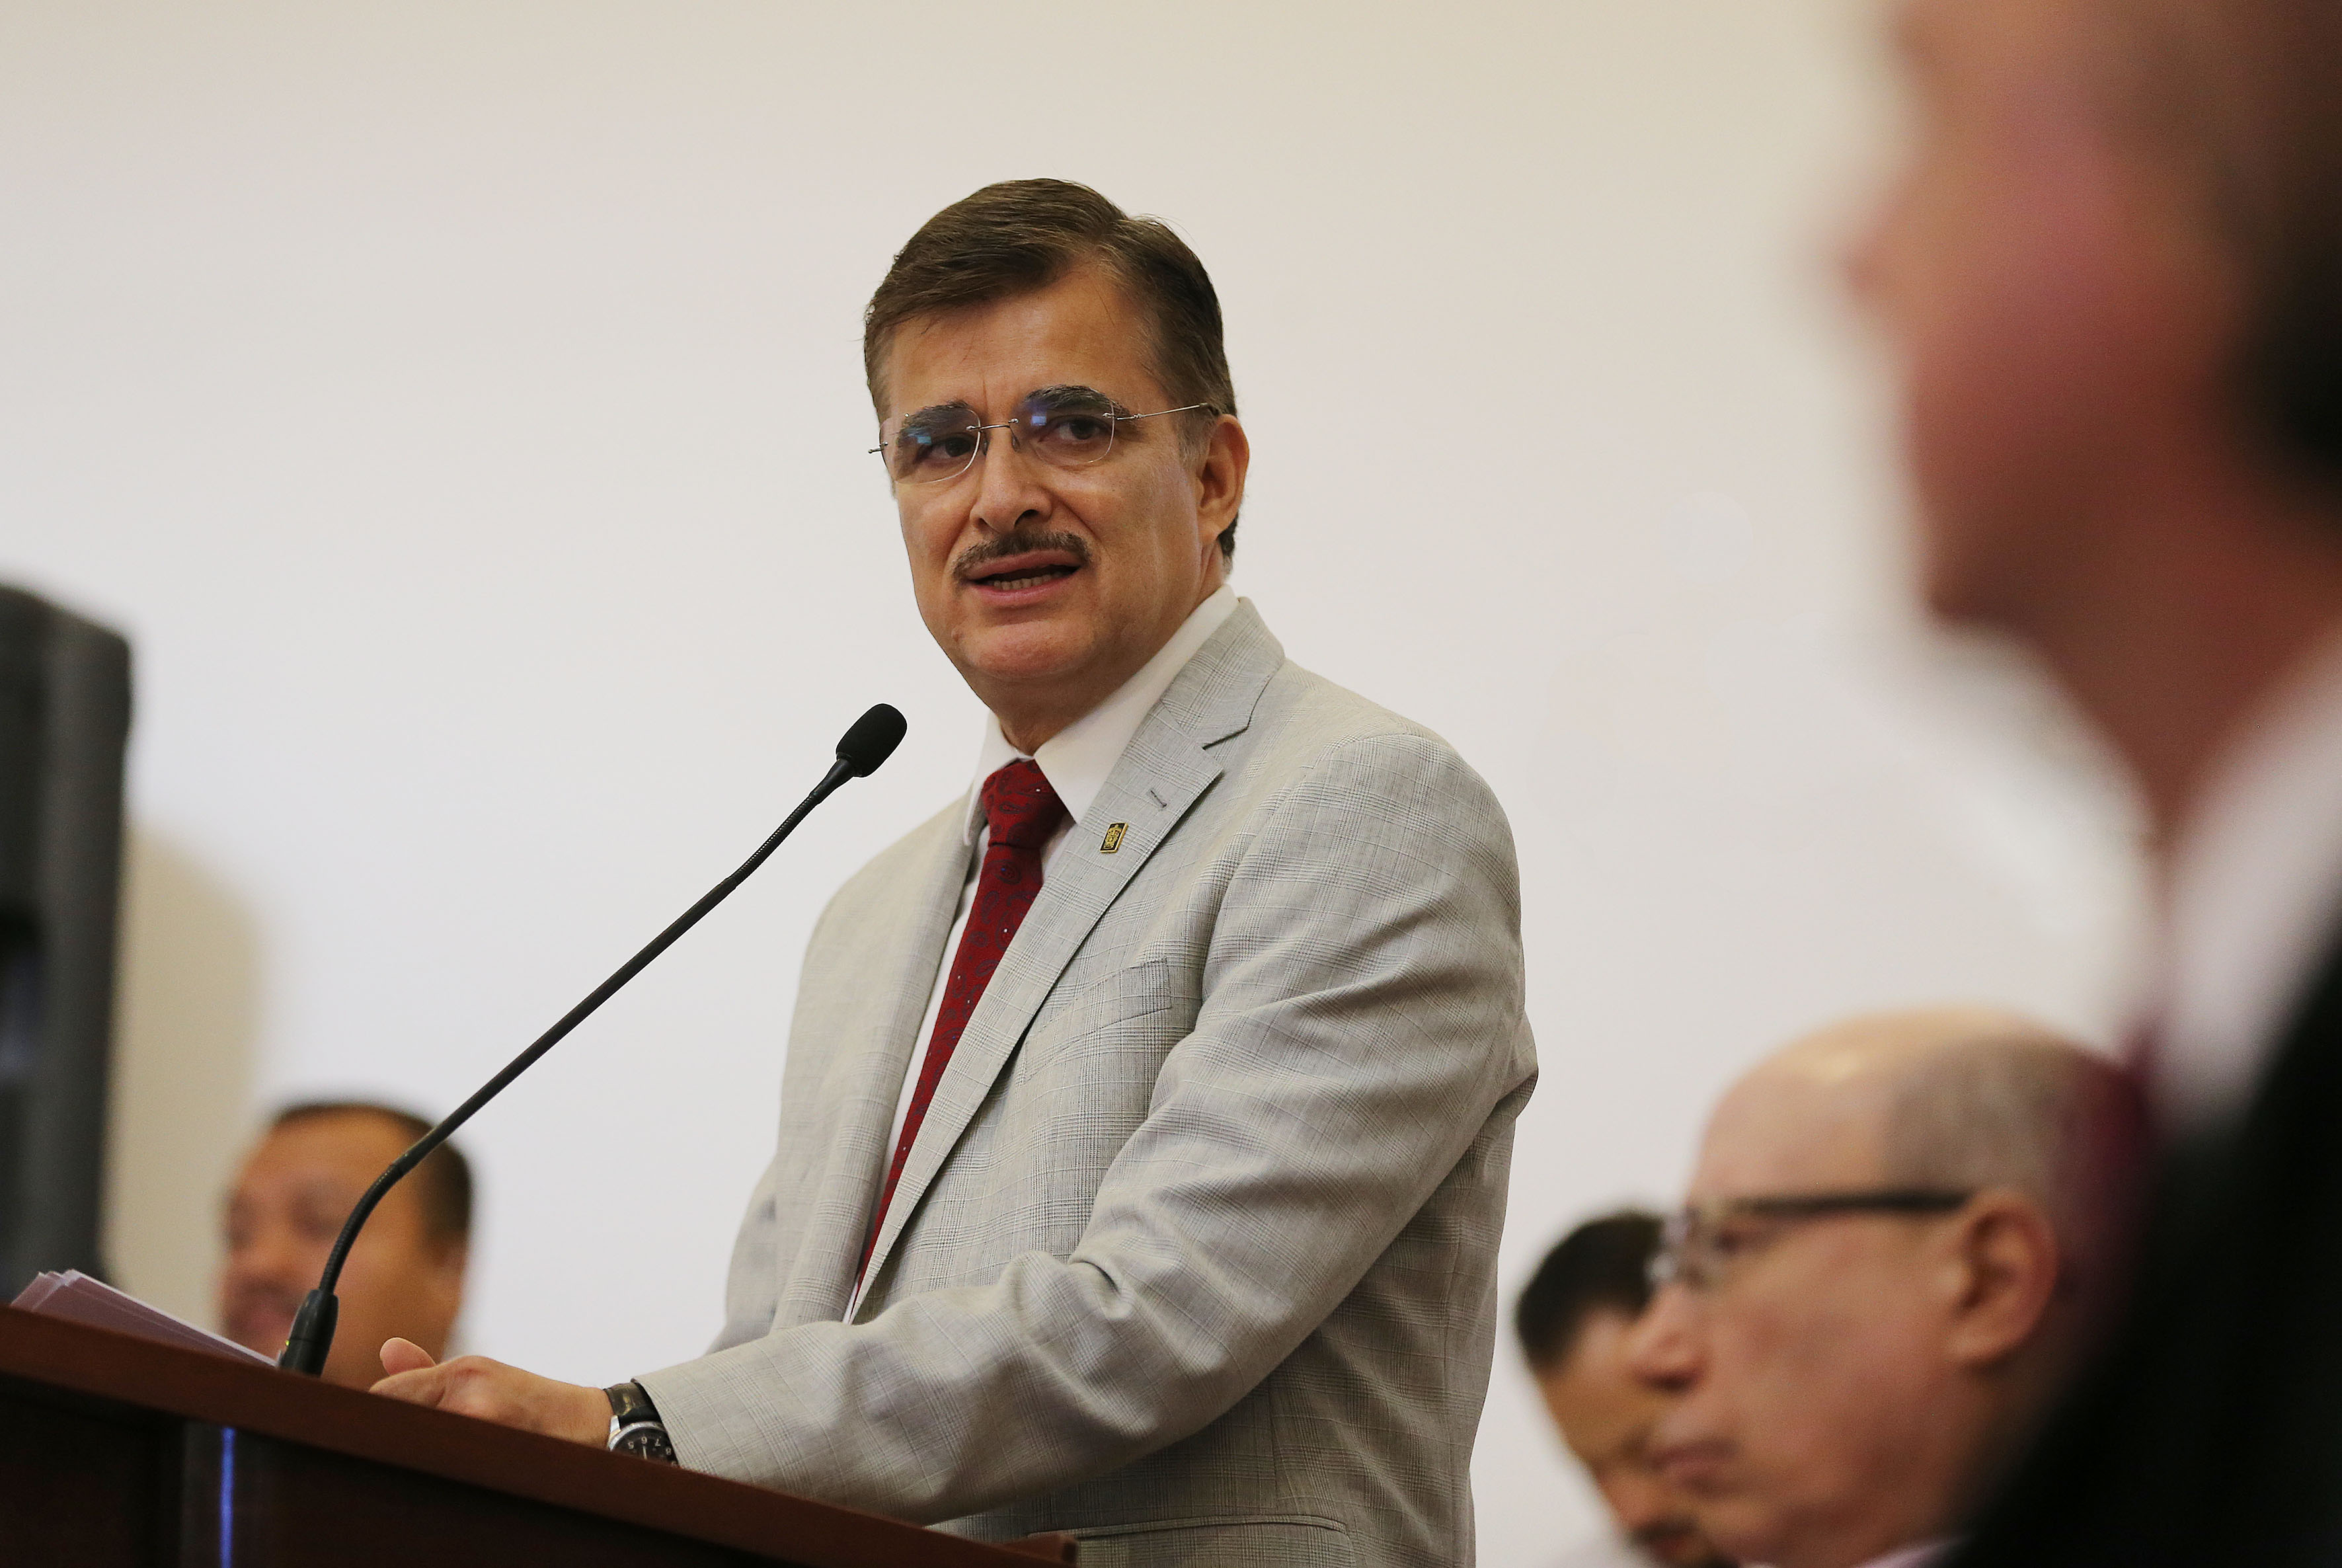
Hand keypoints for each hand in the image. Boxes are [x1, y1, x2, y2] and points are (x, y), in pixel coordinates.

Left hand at [370, 1338, 609, 1445]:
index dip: (372, 1412)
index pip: (386, 1395)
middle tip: (398, 1445)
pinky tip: (452, 1467)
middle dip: (391, 1435)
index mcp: (462, 1372)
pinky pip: (441, 1467)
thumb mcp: (483, 1375)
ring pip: (415, 1446)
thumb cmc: (531, 1402)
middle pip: (394, 1423)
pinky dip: (439, 1467)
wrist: (587, 1426)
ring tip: (433, 1454)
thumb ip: (427, 1371)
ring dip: (415, 1452)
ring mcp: (479, 1428)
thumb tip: (387, 1350)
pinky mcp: (490, 1457)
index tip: (370, 1425)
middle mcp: (468, 1395)